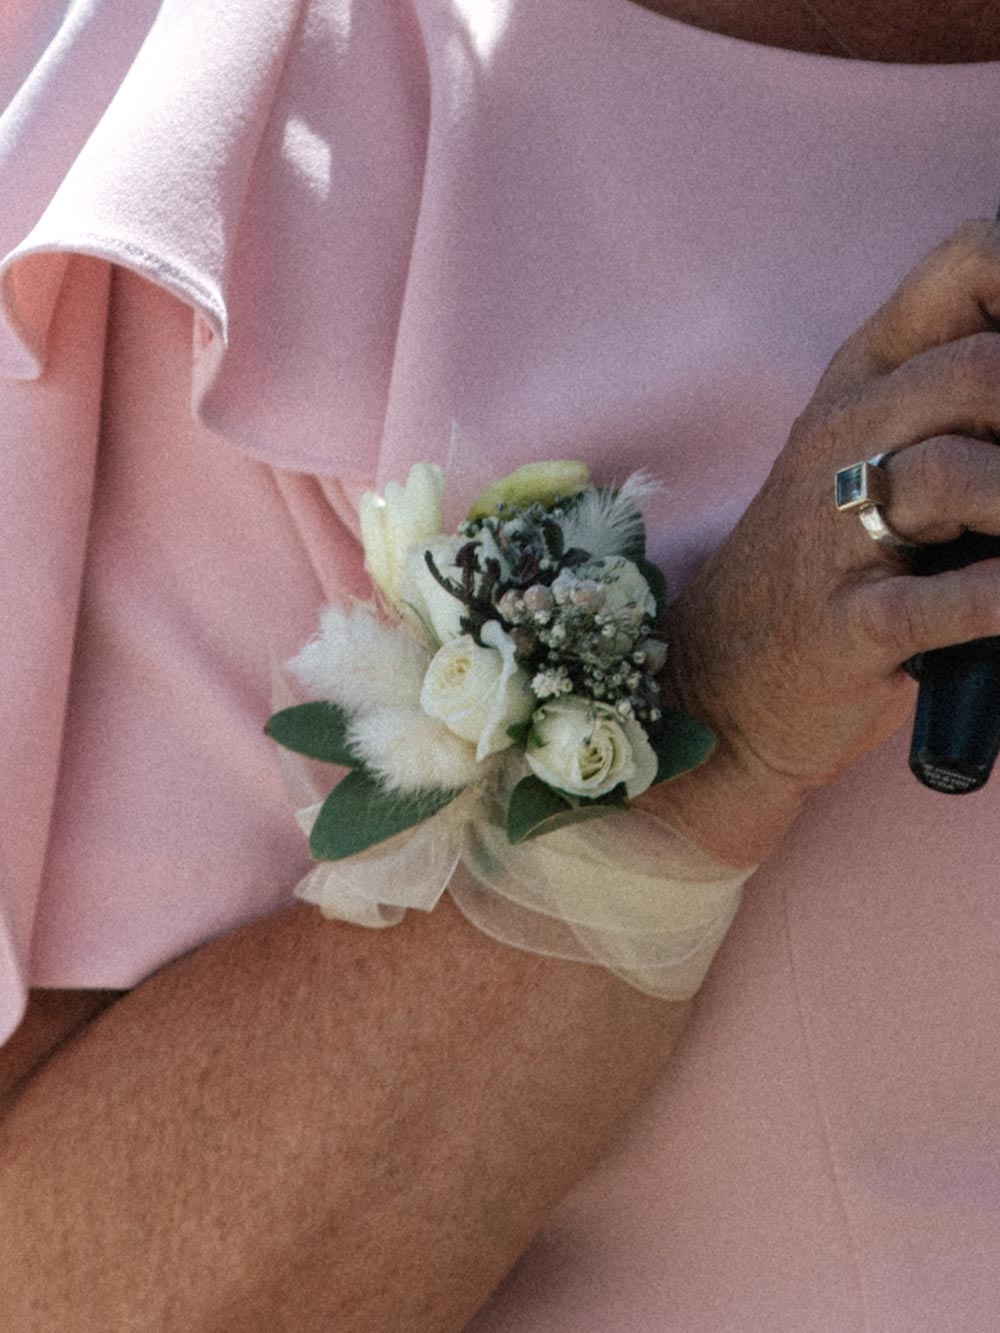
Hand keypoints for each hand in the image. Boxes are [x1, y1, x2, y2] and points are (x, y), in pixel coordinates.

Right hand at [644, 220, 999, 864]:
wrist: (718, 677)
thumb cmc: (823, 561)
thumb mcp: (869, 452)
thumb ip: (952, 398)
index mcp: (863, 382)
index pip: (969, 265)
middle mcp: (843, 439)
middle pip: (977, 371)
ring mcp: (832, 534)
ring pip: (951, 475)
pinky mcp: (843, 627)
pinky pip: (936, 603)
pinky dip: (996, 600)